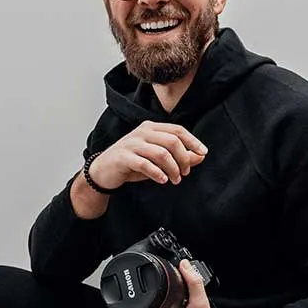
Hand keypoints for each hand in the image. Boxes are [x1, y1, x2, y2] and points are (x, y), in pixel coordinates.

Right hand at [90, 121, 207, 189]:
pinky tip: (162, 180)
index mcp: (151, 128)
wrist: (104, 171)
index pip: (177, 130)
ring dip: (172, 169)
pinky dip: (157, 173)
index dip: (192, 141)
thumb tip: (200, 156)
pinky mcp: (124, 157)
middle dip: (183, 158)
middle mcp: (142, 132)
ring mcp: (132, 144)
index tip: (203, 153)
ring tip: (174, 180)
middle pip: (172, 141)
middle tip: (184, 173)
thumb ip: (178, 156)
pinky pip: (145, 164)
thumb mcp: (157, 159)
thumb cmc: (132, 163)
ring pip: (161, 153)